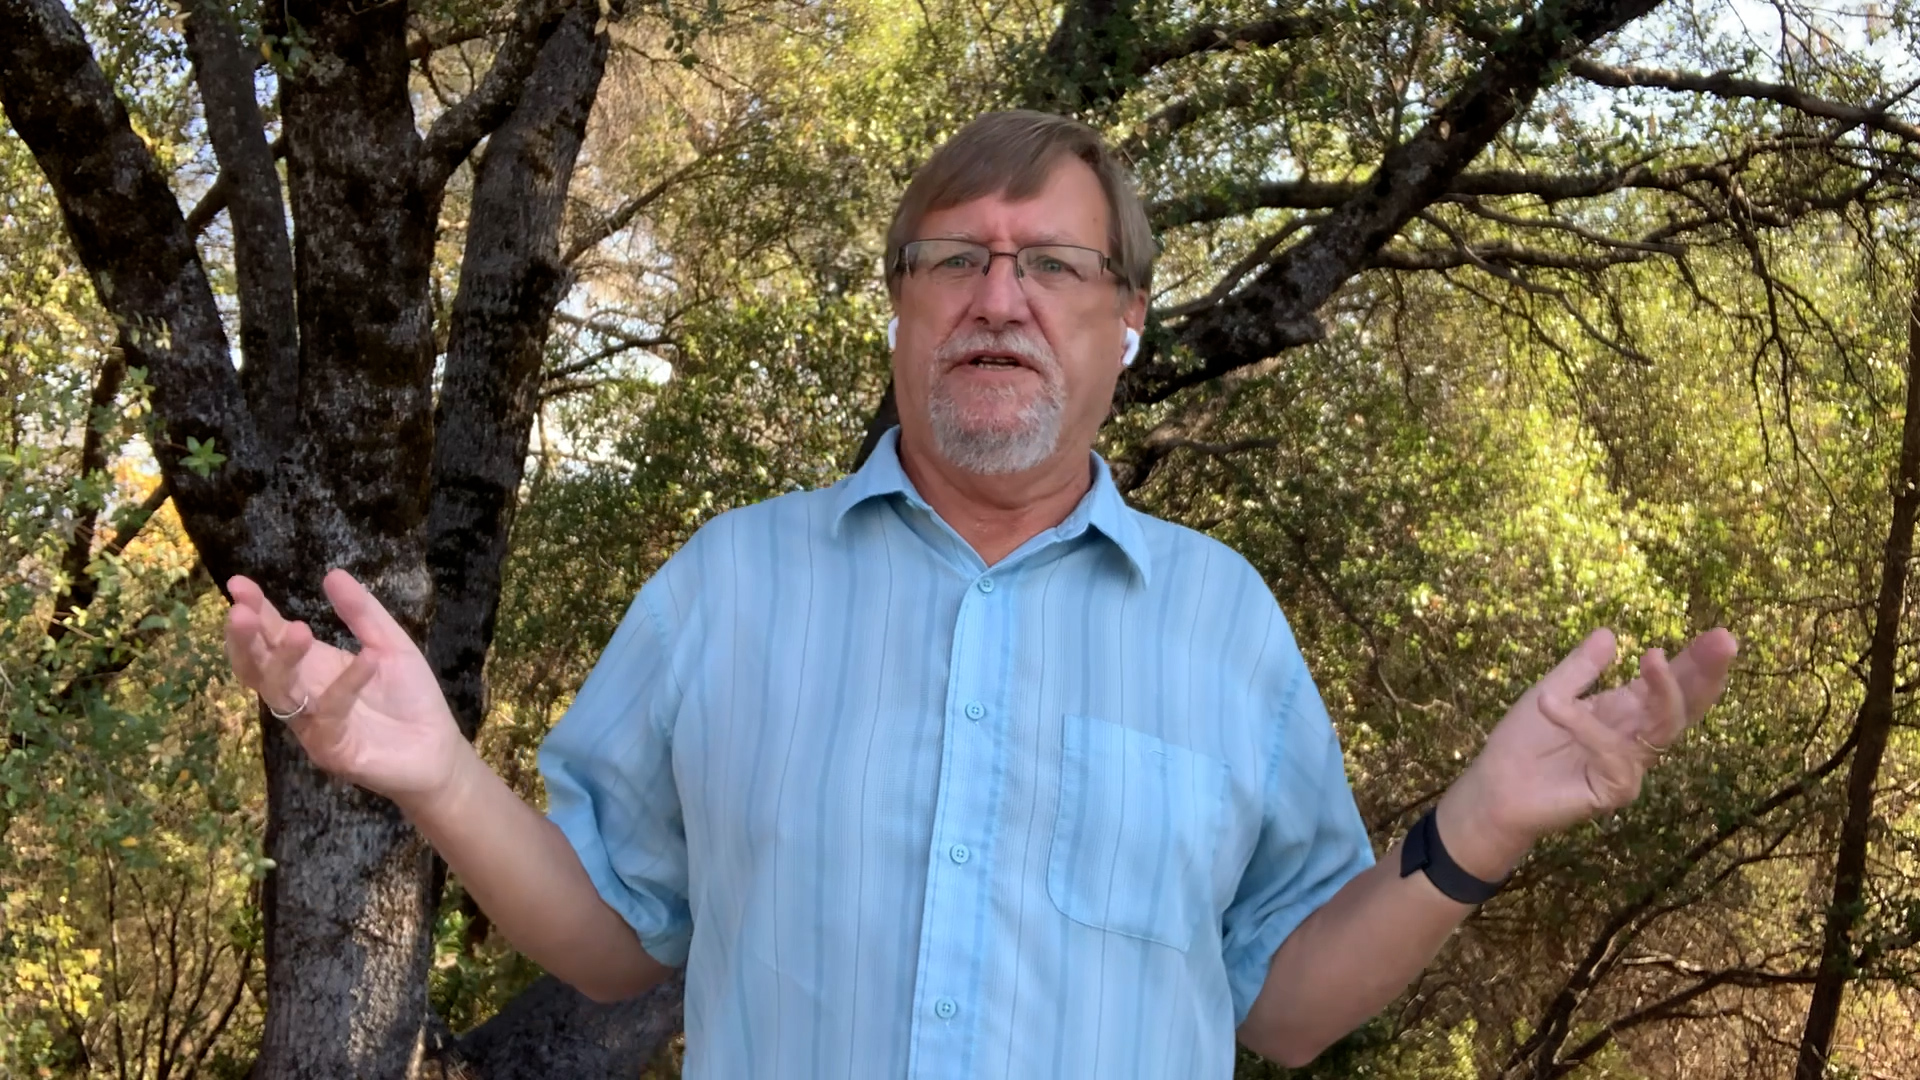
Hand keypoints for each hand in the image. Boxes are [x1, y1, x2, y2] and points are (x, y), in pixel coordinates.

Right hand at [224, 569, 470, 806]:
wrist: (438, 749)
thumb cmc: (410, 698)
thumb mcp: (389, 644)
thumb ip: (362, 613)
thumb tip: (332, 574)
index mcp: (311, 667)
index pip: (271, 637)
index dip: (254, 611)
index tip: (237, 583)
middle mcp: (302, 695)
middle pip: (258, 668)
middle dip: (246, 640)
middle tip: (241, 612)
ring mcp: (312, 725)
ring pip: (282, 693)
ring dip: (285, 661)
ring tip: (298, 630)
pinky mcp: (332, 750)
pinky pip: (330, 715)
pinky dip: (346, 686)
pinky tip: (367, 660)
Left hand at [1437, 627, 1738, 876]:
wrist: (1494, 788)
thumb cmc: (1522, 744)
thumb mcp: (1550, 691)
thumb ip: (1581, 667)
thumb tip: (1611, 633)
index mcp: (1625, 710)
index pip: (1670, 684)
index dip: (1695, 662)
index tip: (1721, 635)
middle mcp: (1635, 737)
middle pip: (1682, 705)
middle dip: (1704, 673)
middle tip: (1725, 641)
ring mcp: (1629, 766)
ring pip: (1663, 728)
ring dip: (1663, 691)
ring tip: (1653, 656)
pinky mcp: (1614, 790)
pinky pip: (1614, 754)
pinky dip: (1586, 728)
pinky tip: (1554, 705)